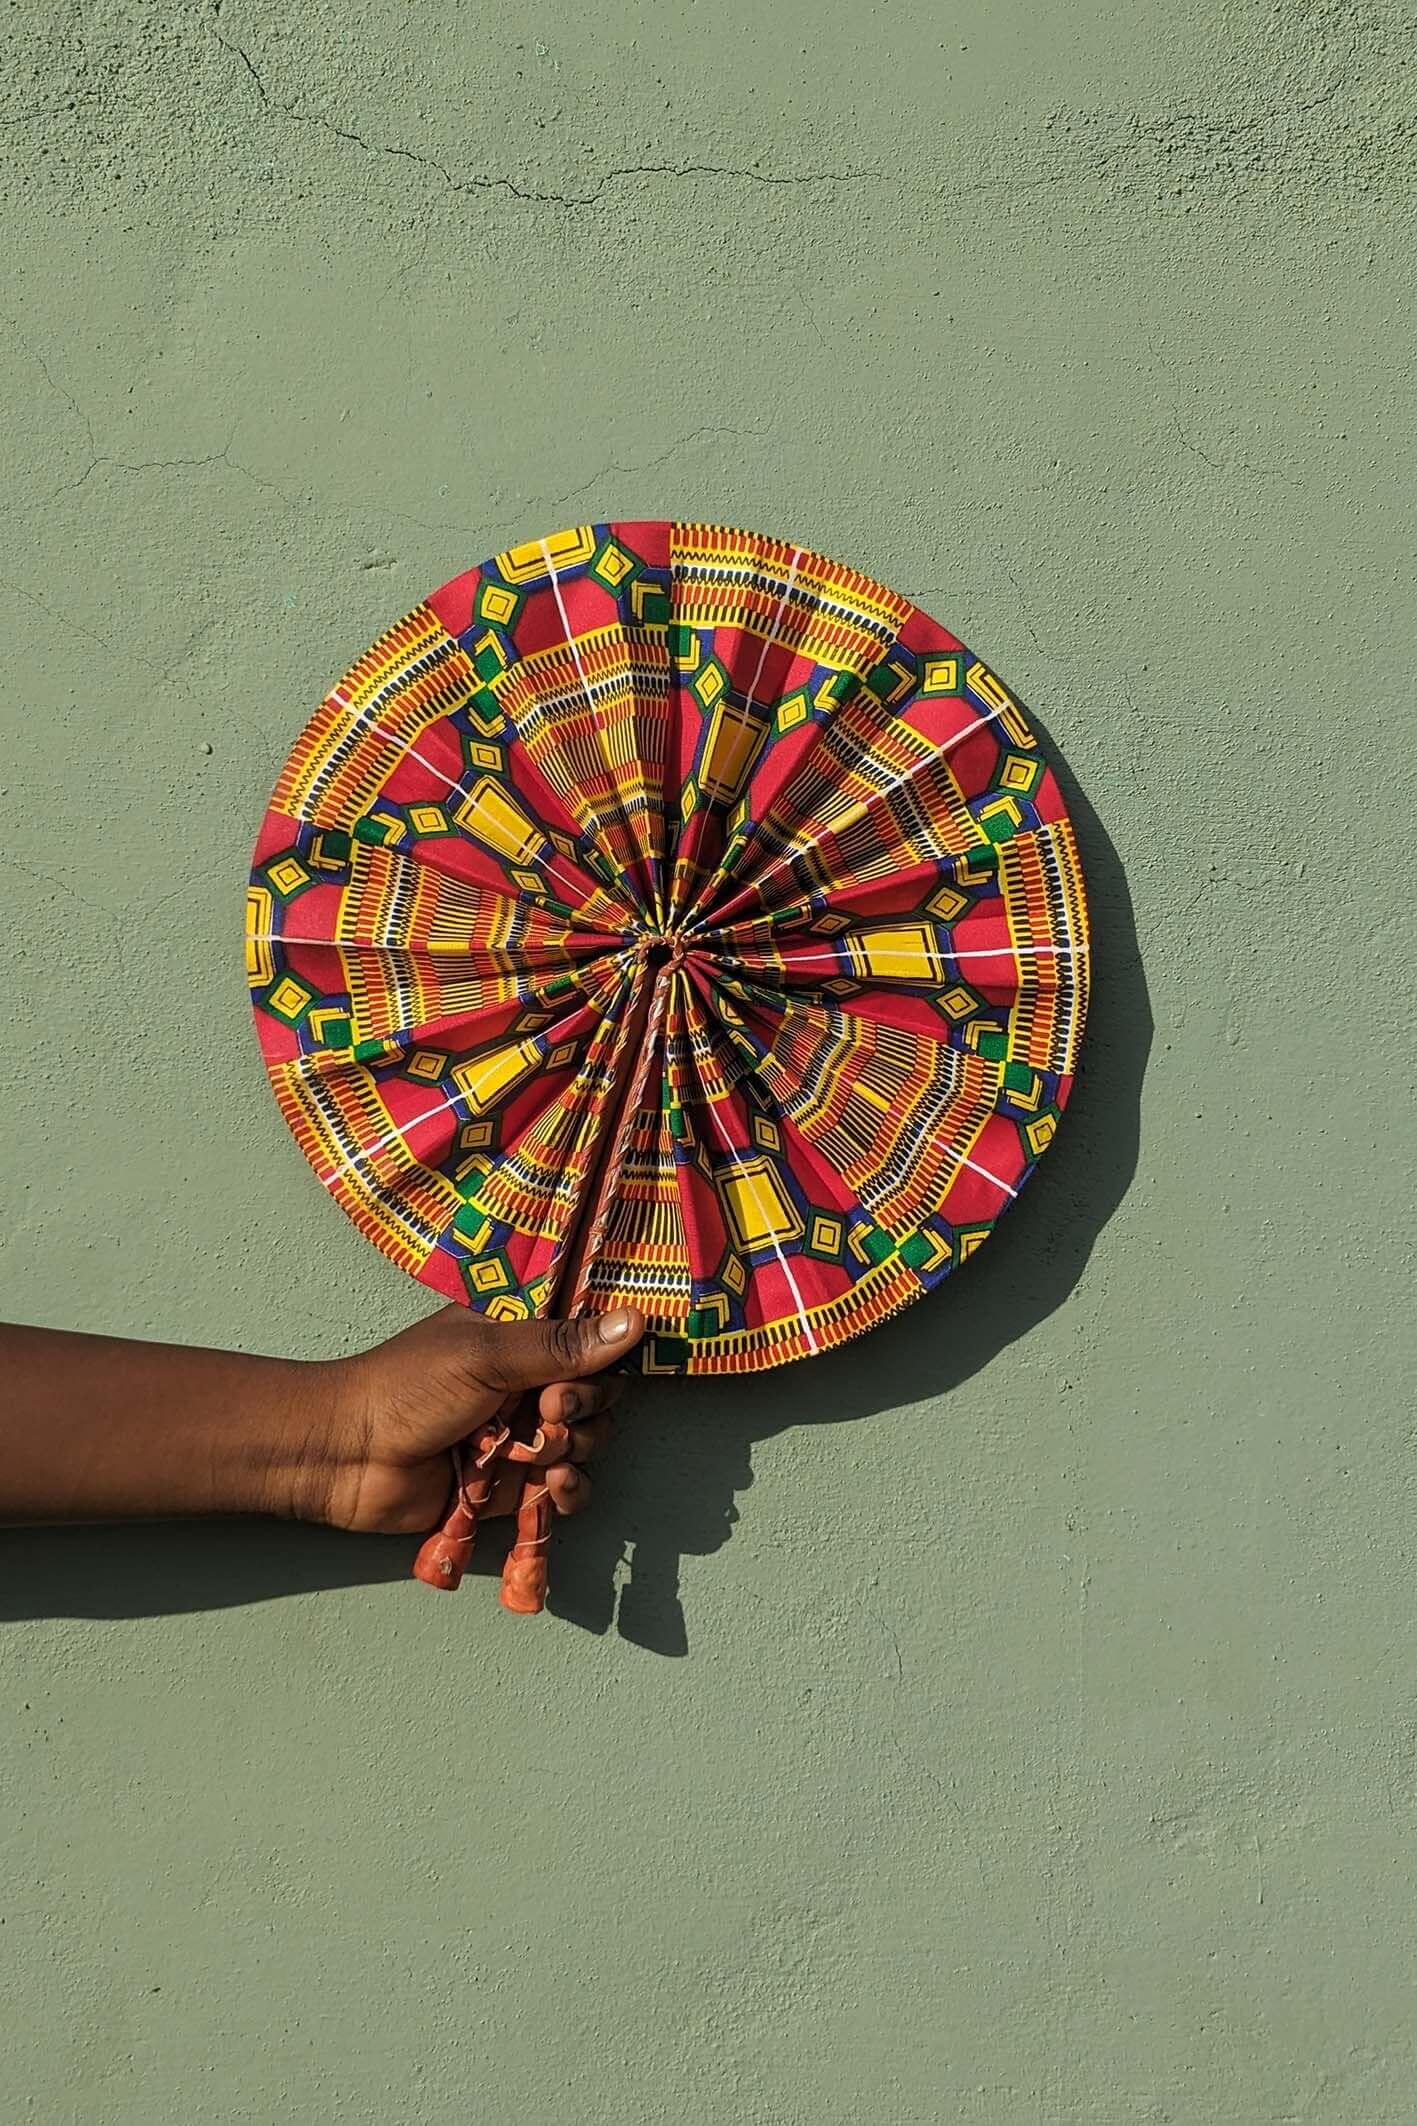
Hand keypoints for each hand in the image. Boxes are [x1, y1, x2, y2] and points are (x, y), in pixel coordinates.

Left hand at [306, 1305, 645, 1534]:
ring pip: (586, 1445)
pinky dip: (568, 1491)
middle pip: (596, 1398)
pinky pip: (566, 1491)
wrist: (348, 1457)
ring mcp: (519, 1438)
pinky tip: (552, 1487)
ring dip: (574, 1451)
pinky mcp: (511, 1488)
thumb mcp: (486, 1354)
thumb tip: (636, 1321)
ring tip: (539, 1455)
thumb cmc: (406, 1389)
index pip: (588, 1345)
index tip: (577, 1375)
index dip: (597, 1363)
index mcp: (518, 1341)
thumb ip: (561, 1346)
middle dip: (582, 1409)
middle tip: (546, 1412)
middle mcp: (524, 1387)